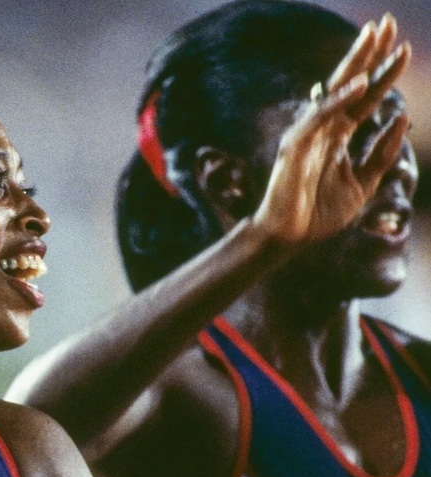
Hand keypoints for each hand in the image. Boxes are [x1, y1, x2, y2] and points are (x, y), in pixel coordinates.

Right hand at [252, 14, 409, 246]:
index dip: (384, 71)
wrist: (289, 238)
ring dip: (357, 63)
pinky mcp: (295, 145)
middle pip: (351, 82)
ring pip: (336, 91)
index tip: (403, 45)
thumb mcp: (363, 183)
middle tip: (386, 22)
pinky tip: (360, 84)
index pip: (366, 96)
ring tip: (375, 36)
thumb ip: (380, 154)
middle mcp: (325, 128)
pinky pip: (320, 117)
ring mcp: (309, 133)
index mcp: (340, 135)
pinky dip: (339, 99)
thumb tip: (401, 118)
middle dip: (369, 51)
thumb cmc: (318, 213)